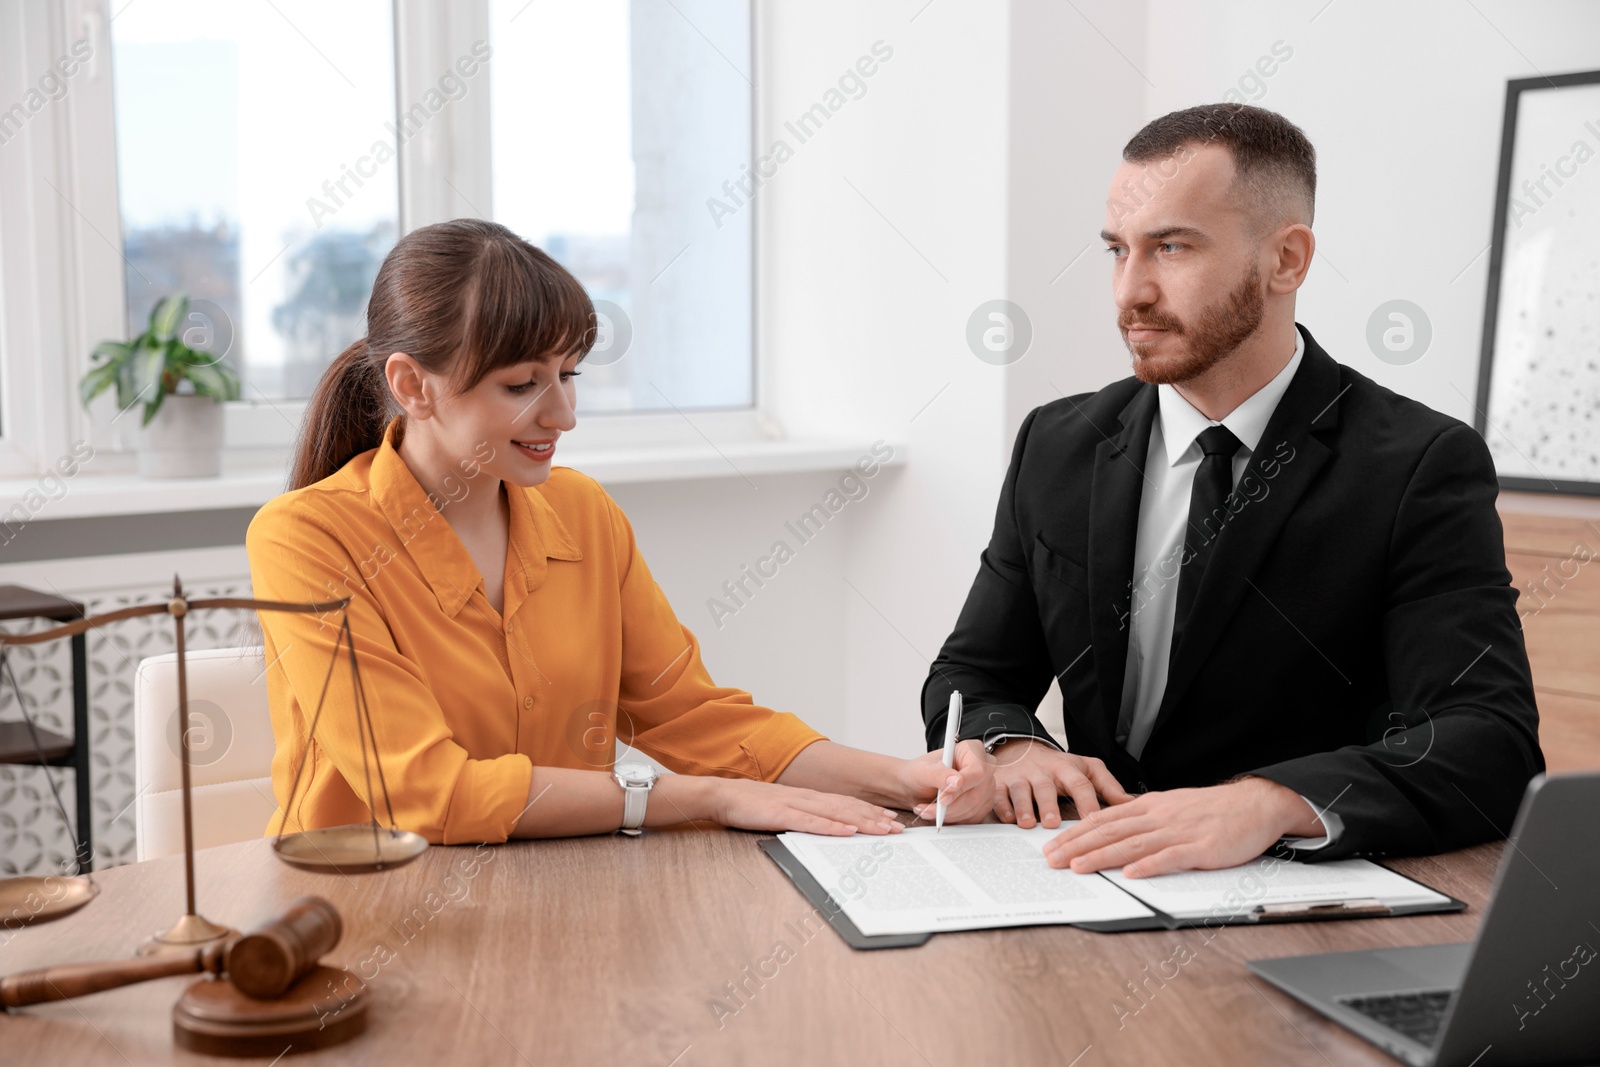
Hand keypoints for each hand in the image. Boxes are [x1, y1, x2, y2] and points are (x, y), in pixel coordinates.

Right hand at [706, 778, 904, 835]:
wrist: (724, 795)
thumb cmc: (752, 805)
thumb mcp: (784, 809)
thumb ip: (804, 815)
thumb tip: (826, 827)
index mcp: (809, 797)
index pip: (847, 804)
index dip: (871, 811)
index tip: (891, 818)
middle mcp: (808, 798)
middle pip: (848, 808)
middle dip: (876, 818)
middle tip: (898, 827)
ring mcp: (796, 805)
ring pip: (836, 813)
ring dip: (862, 821)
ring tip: (883, 829)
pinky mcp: (782, 814)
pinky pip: (811, 822)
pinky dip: (832, 826)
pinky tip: (847, 830)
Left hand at [902, 741, 992, 824]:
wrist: (915, 787)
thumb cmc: (919, 773)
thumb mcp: (923, 771)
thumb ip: (939, 774)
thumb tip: (957, 782)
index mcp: (972, 750)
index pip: (976, 771)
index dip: (962, 786)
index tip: (942, 798)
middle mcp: (984, 768)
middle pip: (975, 793)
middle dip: (949, 806)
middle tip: (927, 809)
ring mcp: (986, 788)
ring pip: (973, 808)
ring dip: (947, 814)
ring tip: (927, 810)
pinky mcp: (983, 805)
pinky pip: (972, 818)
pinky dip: (952, 819)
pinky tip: (938, 813)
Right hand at [989, 739, 1132, 828]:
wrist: (1021, 748)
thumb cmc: (1058, 766)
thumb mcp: (1086, 768)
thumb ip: (1108, 785)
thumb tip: (1130, 804)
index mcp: (1066, 769)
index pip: (1080, 783)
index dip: (1087, 801)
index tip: (1094, 820)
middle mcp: (1042, 772)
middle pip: (1046, 787)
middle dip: (1048, 805)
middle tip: (1052, 823)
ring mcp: (1020, 777)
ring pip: (1020, 790)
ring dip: (1023, 807)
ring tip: (1027, 823)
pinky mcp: (1001, 783)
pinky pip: (999, 794)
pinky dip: (1002, 806)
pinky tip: (1007, 818)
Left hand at [1041, 777, 1324, 876]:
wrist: (1256, 803)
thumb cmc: (1213, 809)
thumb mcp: (1171, 806)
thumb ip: (1143, 817)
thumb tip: (1113, 827)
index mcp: (1150, 806)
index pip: (1104, 819)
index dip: (1075, 832)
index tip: (1052, 845)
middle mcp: (1159, 816)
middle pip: (1110, 831)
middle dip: (1077, 846)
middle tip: (1051, 860)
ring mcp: (1179, 832)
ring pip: (1133, 844)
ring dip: (1102, 856)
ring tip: (1078, 868)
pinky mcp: (1202, 848)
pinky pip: (1171, 857)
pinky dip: (1149, 865)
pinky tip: (1131, 874)